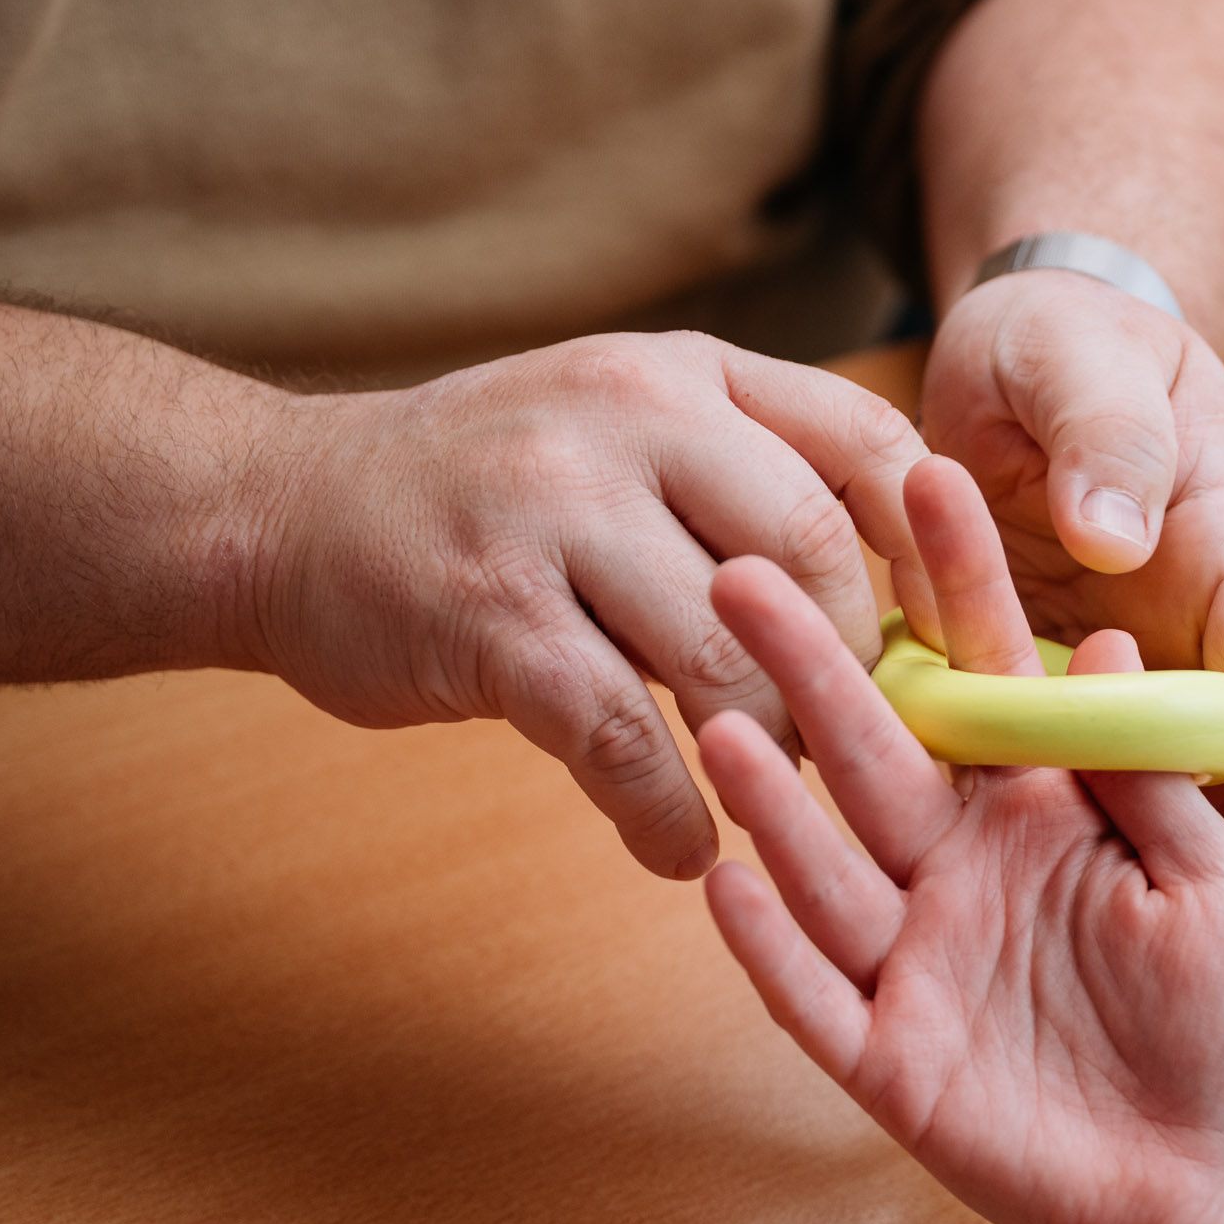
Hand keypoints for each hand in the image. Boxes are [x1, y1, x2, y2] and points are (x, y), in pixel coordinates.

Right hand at [242, 332, 925, 878]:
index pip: (864, 442)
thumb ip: (742, 478)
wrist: (281, 509)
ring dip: (764, 751)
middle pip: (811, 552)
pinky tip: (675, 848)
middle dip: (849, 665)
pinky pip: (618, 737)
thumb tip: (899, 609)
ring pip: (723, 654)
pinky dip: (663, 812)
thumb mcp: (618, 426)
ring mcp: (552, 514)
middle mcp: (626, 422)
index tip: (942, 641)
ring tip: (764, 798)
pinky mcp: (490, 618)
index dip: (930, 551)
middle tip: (852, 741)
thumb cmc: (485, 490)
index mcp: (683, 376)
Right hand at [698, 455, 1223, 1223]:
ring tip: (716, 709)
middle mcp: (965, 869)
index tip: (915, 472)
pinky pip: (815, 999)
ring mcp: (919, 963)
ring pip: (826, 864)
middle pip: (875, 751)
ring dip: (772, 794)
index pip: (990, 675)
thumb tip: (1106, 640)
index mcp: (1050, 811)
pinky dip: (770, 948)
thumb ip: (1167, 774)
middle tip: (741, 568)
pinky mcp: (889, 1061)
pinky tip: (726, 881)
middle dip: (816, 662)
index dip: (954, 582)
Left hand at [918, 269, 1223, 882]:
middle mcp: (1160, 654)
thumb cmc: (1077, 345)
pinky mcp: (992, 704)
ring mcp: (1073, 694)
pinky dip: (952, 816)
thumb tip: (1114, 538)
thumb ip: (1111, 439)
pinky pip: (973, 770)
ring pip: (1081, 793)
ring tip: (1061, 956)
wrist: (1007, 364)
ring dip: (1082, 863)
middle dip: (1219, 863)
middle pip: (1197, 771)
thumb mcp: (1095, 359)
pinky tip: (913, 881)